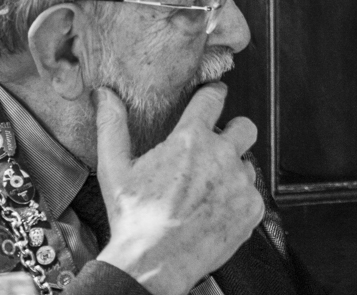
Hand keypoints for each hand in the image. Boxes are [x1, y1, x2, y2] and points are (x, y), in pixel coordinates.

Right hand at [94, 84, 263, 294]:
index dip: (214, 93)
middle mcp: (222, 156)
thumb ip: (112, 127)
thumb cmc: (134, 219)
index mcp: (191, 140)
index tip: (214, 94)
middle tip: (217, 146)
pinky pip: (252, 195)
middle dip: (234, 131)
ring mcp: (240, 183)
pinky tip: (215, 211)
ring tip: (208, 190)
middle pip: (244, 127)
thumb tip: (104, 96)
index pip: (213, 98)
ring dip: (233, 172)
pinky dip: (238, 201)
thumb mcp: (115, 169)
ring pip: (247, 164)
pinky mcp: (252, 208)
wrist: (154, 263)